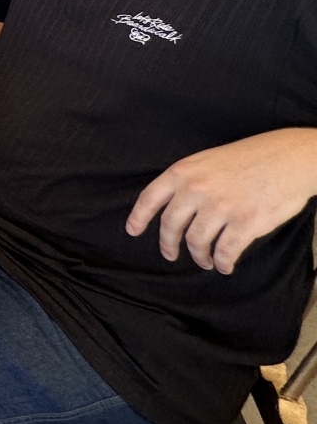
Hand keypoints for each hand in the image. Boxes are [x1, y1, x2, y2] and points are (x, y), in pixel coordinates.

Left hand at [125, 128, 316, 273]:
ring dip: (199, 256)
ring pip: (197, 242)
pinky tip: (224, 265)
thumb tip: (173, 204)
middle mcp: (197, 189)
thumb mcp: (208, 159)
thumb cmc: (251, 157)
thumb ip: (188, 180)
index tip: (133, 232)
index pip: (150, 198)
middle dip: (168, 244)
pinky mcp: (246, 223)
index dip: (138, 217)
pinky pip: (225, 252)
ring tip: (204, 260)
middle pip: (171, 225)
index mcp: (184, 171)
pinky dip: (222, 263)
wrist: (290, 158)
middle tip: (170, 254)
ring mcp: (221, 207)